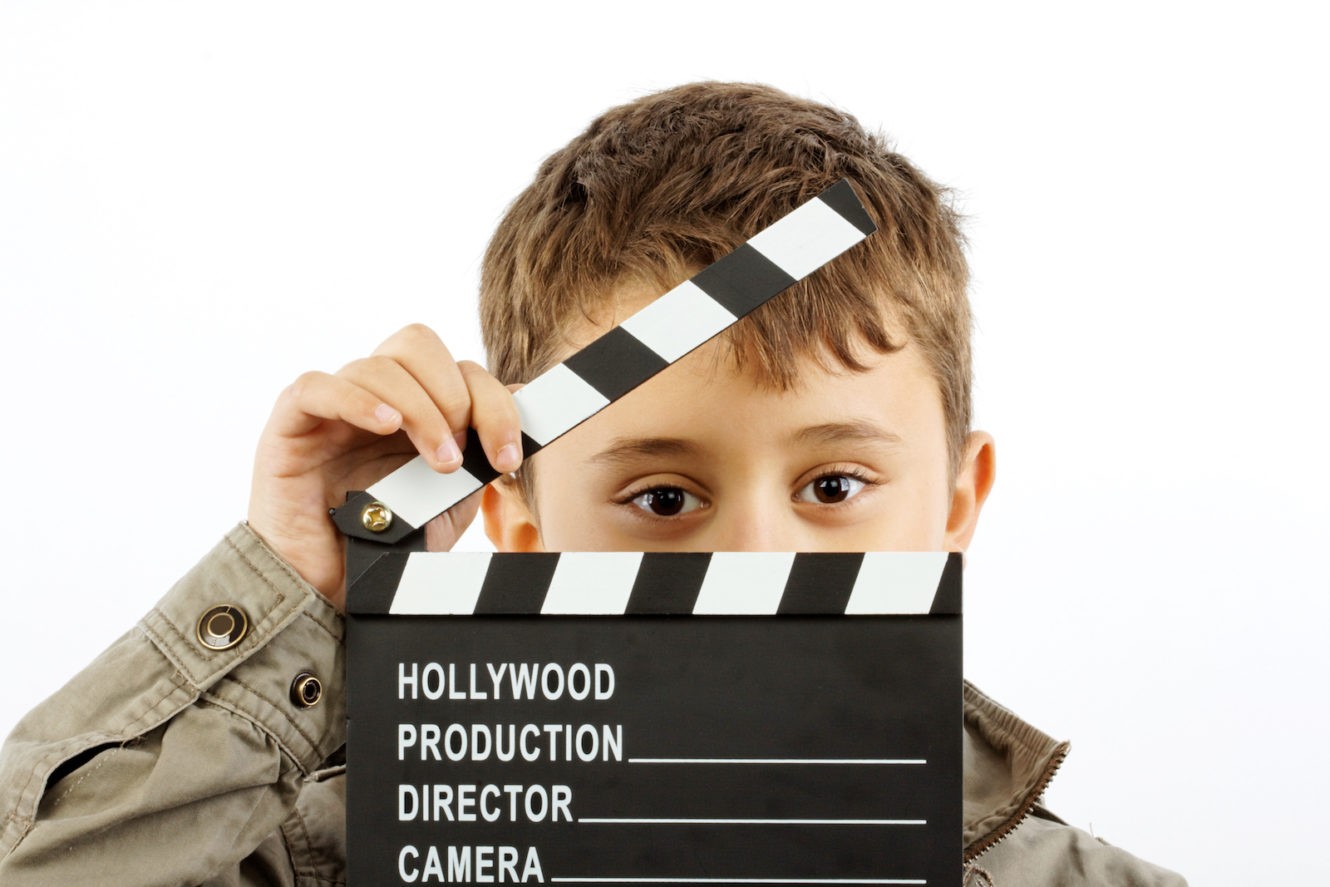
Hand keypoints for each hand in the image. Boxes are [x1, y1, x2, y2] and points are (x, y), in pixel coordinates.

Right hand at [247, 324, 521, 609]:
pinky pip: (317, 387)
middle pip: (418, 344)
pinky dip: (356, 399)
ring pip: (378, 366)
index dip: (493, 403)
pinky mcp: (290, 425)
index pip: (459, 368)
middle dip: (455, 396)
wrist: (334, 592)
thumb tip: (522, 394)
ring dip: (420, 410)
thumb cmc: (391, 544)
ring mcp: (331, 407)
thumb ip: (481, 449)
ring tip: (437, 463)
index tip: (507, 457)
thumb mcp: (453, 497)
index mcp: (415, 405)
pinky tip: (386, 423)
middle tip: (460, 455)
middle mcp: (374, 396)